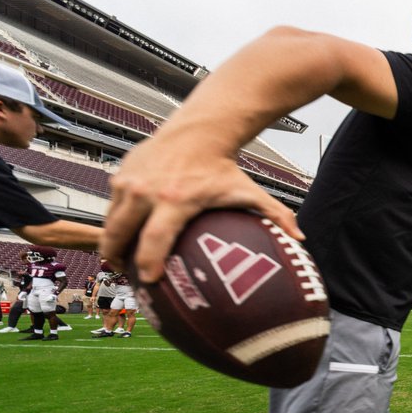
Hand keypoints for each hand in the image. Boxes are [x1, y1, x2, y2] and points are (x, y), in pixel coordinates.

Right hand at [102, 134, 302, 281]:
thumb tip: (300, 238)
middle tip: (124, 275)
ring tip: (117, 259)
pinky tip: (122, 235)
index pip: (154, 240)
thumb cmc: (221, 166)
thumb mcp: (248, 191)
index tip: (149, 280)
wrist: (198, 132)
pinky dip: (115, 221)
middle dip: (117, 258)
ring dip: (111, 241)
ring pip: (111, 220)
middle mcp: (147, 191)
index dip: (148, 263)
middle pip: (120, 234)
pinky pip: (112, 204)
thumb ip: (275, 215)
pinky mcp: (122, 174)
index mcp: (175, 201)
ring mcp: (130, 181)